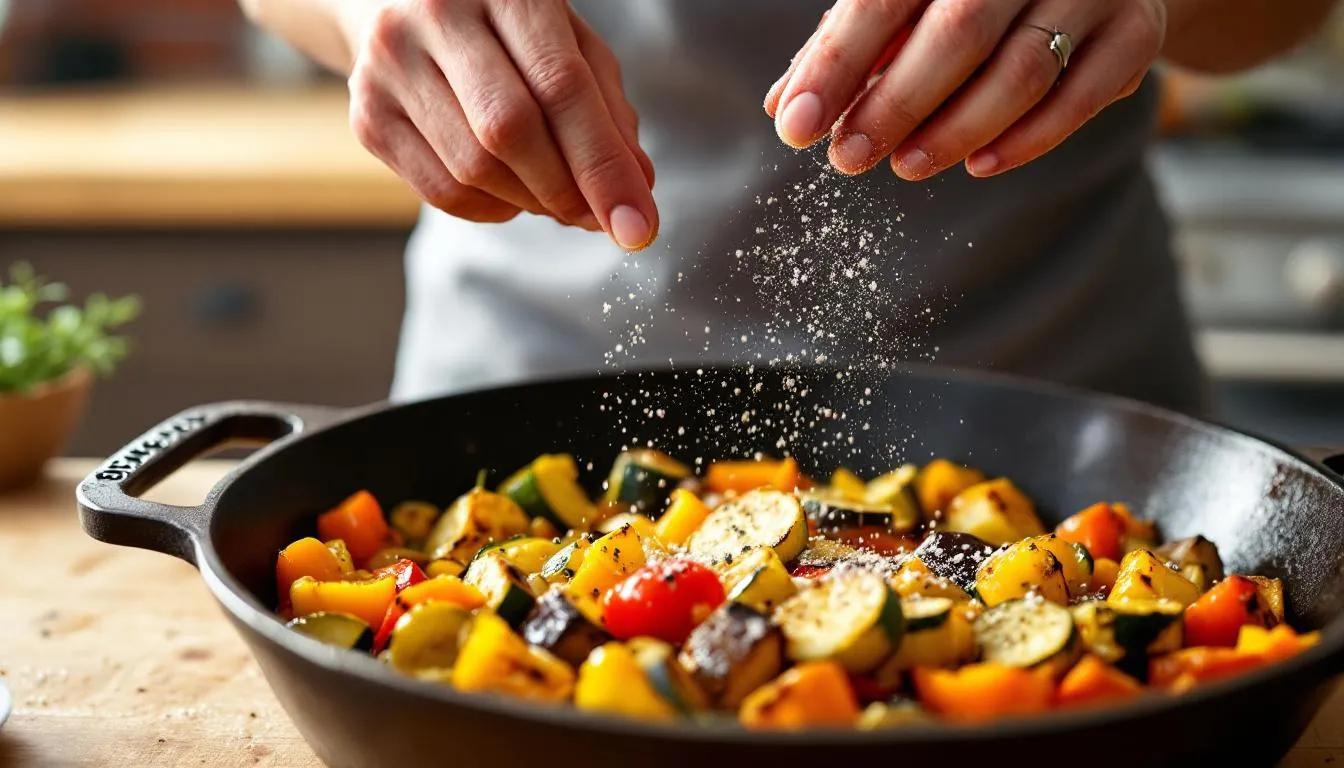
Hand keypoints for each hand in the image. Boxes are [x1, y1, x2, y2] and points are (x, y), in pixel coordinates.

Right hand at [342, 0, 657, 248]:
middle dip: (567, 190)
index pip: (561, 86)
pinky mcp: (369, 116)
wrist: (395, 2)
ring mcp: (391, 66)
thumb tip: (637, 188)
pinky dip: (492, 208)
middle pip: (510, 130)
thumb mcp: (568, 41)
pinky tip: (509, 190)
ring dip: (531, 202)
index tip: (638, 227)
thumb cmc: (503, 24)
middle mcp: (436, 16)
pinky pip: (442, 192)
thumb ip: (607, 109)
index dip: (603, 166)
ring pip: (474, 170)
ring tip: (555, 194)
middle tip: (600, 218)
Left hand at [764, 0, 1166, 179]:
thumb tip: (785, 106)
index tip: (796, 124)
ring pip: (1023, 70)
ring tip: (905, 165)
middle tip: (847, 158)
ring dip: (956, 129)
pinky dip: (1029, 138)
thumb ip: (849, 45)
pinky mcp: (1136, 30)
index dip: (836, 64)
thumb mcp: (910, 1)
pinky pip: (1084, 95)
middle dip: (894, 104)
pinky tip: (979, 164)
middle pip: (957, 32)